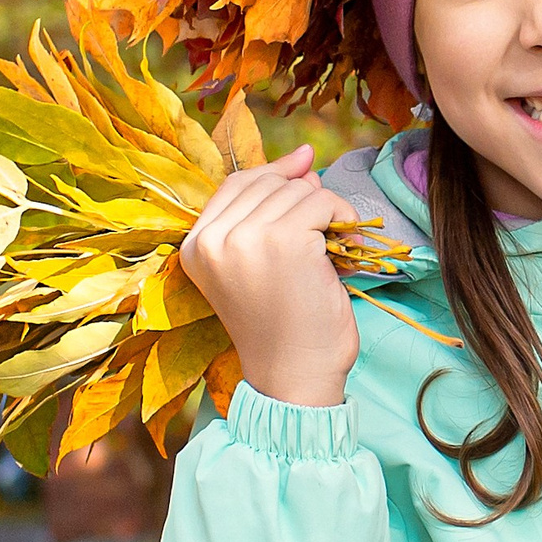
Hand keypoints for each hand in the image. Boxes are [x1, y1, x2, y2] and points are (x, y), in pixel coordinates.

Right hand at [180, 147, 360, 408]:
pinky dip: (343, 219)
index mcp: (195, 248)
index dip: (273, 172)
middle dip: (305, 200)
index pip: (235, 186)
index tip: (305, 166)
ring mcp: (245, 238)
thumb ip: (270, 216)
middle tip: (325, 236)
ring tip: (333, 252)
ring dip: (327, 214)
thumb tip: (303, 163)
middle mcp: (212, 240)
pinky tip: (346, 251)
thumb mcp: (260, 267)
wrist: (295, 378)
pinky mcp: (284, 240)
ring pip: (298, 192)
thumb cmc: (284, 329)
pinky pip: (322, 203)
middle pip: (268, 184)